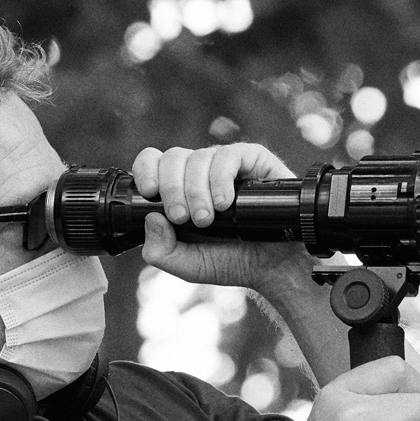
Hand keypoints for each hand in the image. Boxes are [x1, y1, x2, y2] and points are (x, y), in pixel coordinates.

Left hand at [133, 143, 305, 292]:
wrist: (272, 266)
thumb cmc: (230, 261)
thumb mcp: (186, 265)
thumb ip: (160, 251)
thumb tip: (151, 217)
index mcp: (178, 189)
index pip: (153, 161)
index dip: (146, 170)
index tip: (150, 192)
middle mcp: (199, 172)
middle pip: (172, 157)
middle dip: (172, 189)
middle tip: (182, 218)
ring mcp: (225, 164)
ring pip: (199, 157)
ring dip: (197, 190)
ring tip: (207, 219)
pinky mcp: (253, 160)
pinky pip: (229, 155)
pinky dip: (221, 178)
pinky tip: (224, 202)